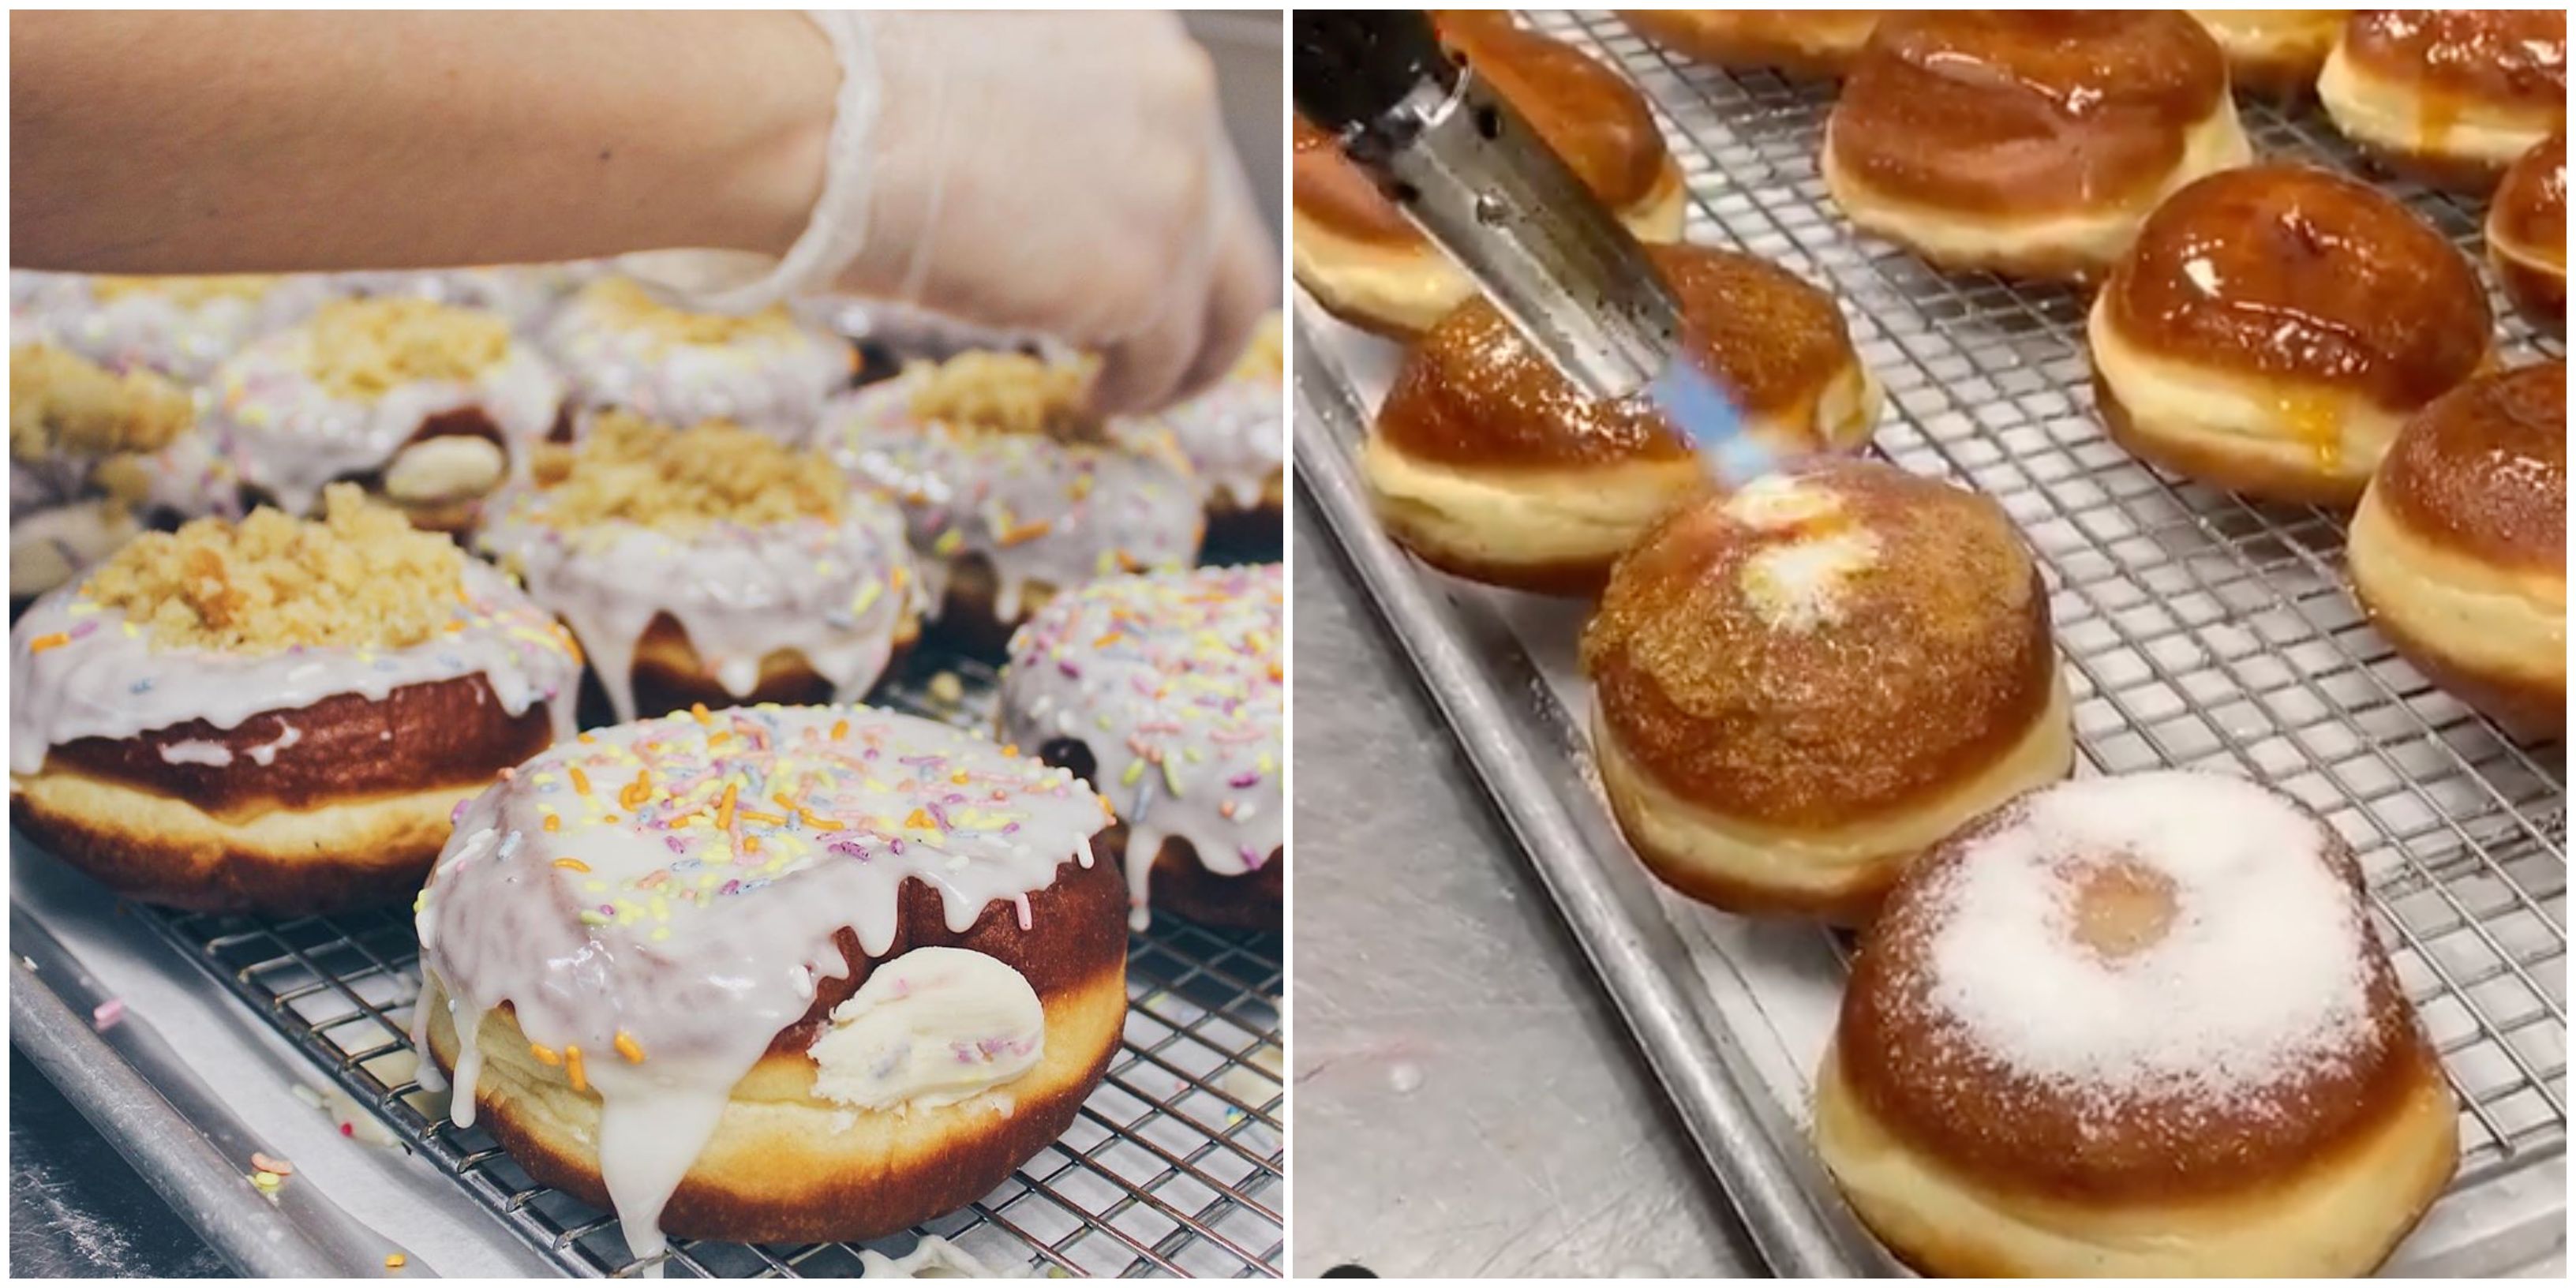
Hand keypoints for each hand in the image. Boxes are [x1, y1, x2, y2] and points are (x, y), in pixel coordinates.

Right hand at [754, 13, 1276, 414]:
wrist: (823, 116)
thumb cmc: (859, 86)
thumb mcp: (992, 65)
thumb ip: (1054, 117)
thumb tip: (1048, 188)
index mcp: (1142, 42)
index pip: (1190, 144)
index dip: (1169, 216)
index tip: (1142, 252)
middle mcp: (1180, 105)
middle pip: (1228, 224)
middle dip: (1200, 294)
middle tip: (1167, 343)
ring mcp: (1175, 192)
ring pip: (1222, 300)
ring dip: (1183, 356)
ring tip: (1132, 389)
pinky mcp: (1146, 274)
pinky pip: (1166, 355)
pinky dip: (1137, 389)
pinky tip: (1095, 400)